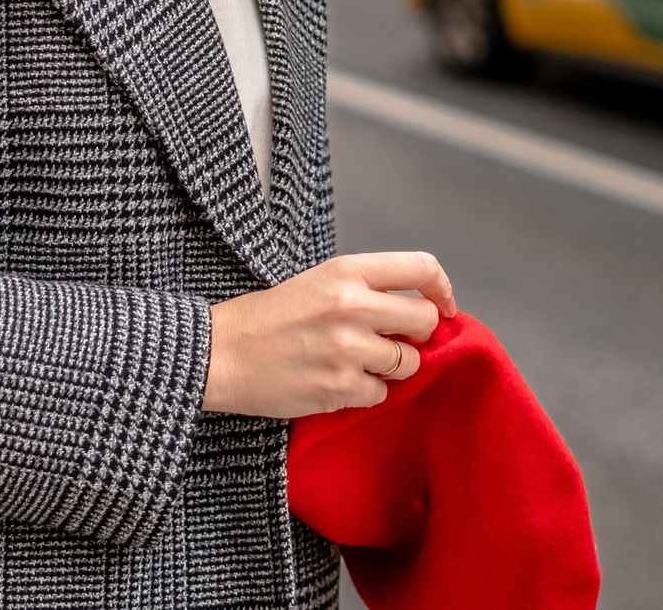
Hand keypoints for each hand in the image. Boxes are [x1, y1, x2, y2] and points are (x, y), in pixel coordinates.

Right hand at [201, 251, 458, 418]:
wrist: (219, 353)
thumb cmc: (267, 317)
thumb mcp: (317, 281)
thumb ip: (365, 290)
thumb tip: (418, 310)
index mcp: (347, 272)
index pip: (421, 268)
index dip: (442, 289)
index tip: (443, 306)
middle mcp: (352, 306)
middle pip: (425, 322)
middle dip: (417, 336)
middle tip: (393, 341)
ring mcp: (348, 350)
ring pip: (408, 363)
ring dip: (390, 368)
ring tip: (354, 362)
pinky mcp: (339, 388)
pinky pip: (380, 394)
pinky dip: (364, 392)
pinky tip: (334, 381)